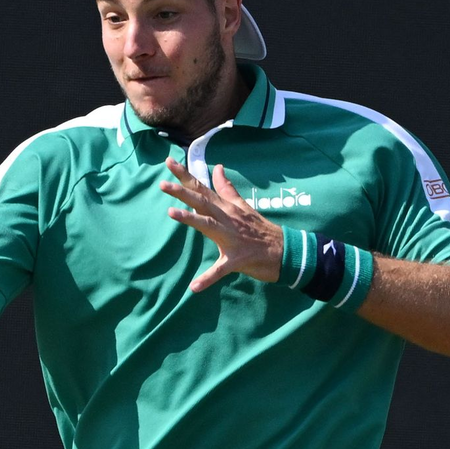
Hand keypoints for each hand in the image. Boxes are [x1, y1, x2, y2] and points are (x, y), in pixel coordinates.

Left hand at [159, 157, 282, 291]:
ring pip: (209, 225)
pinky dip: (208, 278)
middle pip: (202, 201)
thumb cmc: (260, 229)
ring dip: (191, 219)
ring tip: (171, 212)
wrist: (286, 251)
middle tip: (163, 184)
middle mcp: (227, 218)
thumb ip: (226, 189)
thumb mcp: (242, 207)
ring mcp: (232, 238)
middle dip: (182, 192)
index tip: (168, 161)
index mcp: (226, 208)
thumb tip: (217, 167)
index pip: (202, 187)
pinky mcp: (237, 259)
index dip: (185, 175)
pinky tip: (194, 287)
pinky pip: (221, 270)